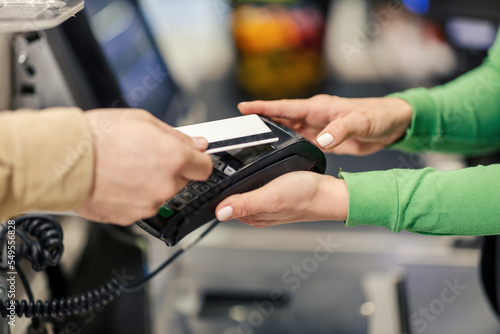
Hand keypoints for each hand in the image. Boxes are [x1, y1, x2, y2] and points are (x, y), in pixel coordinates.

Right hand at [75, 109, 211, 225]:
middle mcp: (165, 185)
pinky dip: (135, 197)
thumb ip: (177, 135)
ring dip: (152, 184)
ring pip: (161, 194)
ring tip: (127, 168)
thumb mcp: (143, 120)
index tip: (191, 159)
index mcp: (174, 159)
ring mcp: (149, 204)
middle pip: (182, 181)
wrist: (63, 160)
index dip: (197, 161)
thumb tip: (197, 144)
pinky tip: (118, 182)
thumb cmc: (98, 137)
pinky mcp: (131, 217)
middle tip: (146, 157)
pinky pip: (142, 206)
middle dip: (170, 170)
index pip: (204, 168)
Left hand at [215, 172, 347, 227]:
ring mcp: (266, 201)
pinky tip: (254, 168)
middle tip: (212, 165)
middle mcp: (257, 210)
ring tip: (227, 165)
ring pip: (243, 190)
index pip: (222, 205)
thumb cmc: (306, 196)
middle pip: (230, 197)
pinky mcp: (275, 192)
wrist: (330, 192)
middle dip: (221, 184)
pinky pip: (256, 185)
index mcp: (252, 215)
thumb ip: (245, 203)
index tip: (204, 176)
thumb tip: (219, 212)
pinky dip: (251, 177)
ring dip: (235, 180)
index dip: (212, 191)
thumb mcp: (271, 196)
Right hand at [239, 95, 411, 154]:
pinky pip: (301, 142)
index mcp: (319, 108)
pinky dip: (288, 146)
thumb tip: (322, 140)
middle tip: (240, 128)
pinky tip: (280, 153)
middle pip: (281, 118)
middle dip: (261, 121)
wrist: (393, 125)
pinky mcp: (324, 139)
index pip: (285, 107)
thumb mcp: (360, 123)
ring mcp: (318, 128)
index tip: (243, 108)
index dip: (264, 107)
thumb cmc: (378, 116)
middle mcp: (315, 116)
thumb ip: (340, 130)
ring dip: (273, 134)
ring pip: (289, 130)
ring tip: (253, 142)